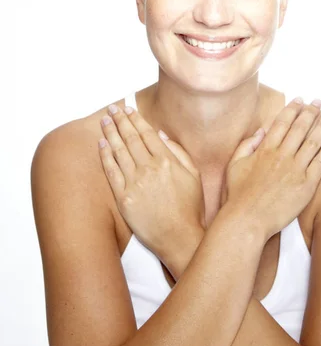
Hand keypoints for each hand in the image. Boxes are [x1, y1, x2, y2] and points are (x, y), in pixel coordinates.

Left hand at [98, 104, 205, 259]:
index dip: (136, 119)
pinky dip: (105, 156)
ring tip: (104, 120)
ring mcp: (134, 183)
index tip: (129, 109)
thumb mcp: (194, 175)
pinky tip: (101, 144)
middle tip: (112, 108)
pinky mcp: (123, 198)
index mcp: (167, 161)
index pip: (147, 133)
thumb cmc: (190, 208)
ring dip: (110, 133)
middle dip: (120, 120)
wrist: (179, 237)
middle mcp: (149, 168)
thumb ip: (178, 152)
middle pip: (130, 138)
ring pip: (118, 151)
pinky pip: (111, 172)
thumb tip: (161, 135)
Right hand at [224, 98, 320, 242]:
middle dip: (311, 112)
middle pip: (300, 128)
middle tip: (318, 102)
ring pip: (313, 142)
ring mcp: (296, 170)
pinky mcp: (306, 185)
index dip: (292, 109)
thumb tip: (261, 131)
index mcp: (265, 149)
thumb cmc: (238, 195)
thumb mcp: (234, 165)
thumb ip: (246, 145)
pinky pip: (320, 163)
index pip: (282, 122)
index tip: (300, 100)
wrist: (248, 219)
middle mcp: (282, 156)